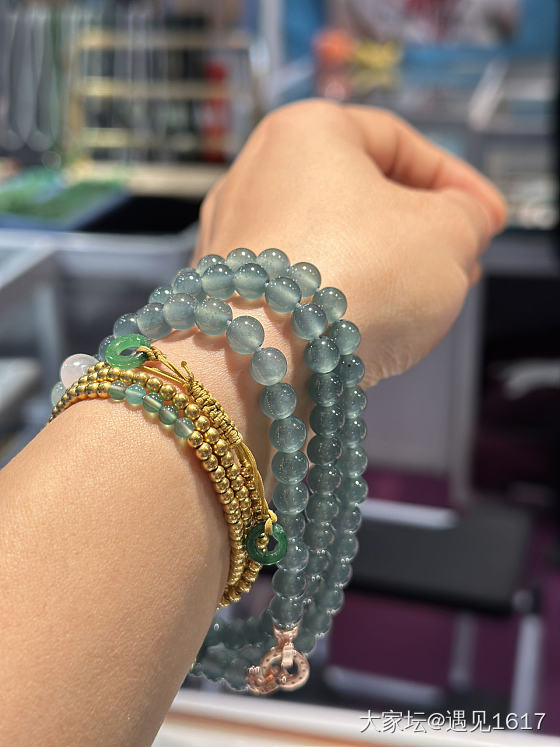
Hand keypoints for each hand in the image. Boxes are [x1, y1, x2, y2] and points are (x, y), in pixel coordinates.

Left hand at [196, 99, 505, 384]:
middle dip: (419, 230)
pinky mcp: (229, 294)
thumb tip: (464, 220)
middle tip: (460, 259)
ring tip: (421, 299)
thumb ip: (468, 216)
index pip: (397, 141)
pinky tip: (369, 324)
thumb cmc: (356, 277)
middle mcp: (255, 177)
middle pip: (357, 196)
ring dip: (382, 267)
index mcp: (304, 132)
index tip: (487, 216)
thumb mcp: (449, 233)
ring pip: (328, 244)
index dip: (454, 180)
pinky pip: (299, 286)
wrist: (268, 360)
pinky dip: (339, 297)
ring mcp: (233, 239)